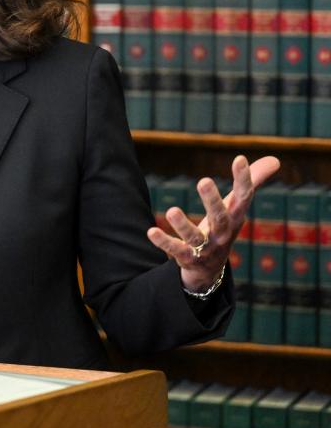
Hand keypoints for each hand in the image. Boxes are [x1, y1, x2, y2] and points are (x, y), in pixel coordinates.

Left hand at [147, 155, 280, 292]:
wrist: (209, 269)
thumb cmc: (223, 228)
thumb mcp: (235, 207)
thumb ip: (252, 183)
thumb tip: (276, 159)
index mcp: (235, 218)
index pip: (243, 198)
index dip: (244, 179)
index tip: (239, 158)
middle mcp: (223, 233)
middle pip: (220, 218)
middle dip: (213, 201)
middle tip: (203, 180)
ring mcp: (206, 248)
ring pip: (196, 237)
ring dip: (184, 225)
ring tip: (171, 210)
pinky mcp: (188, 259)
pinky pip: (176, 251)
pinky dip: (164, 242)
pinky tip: (151, 231)